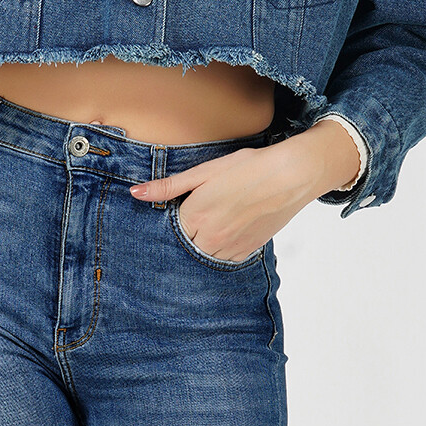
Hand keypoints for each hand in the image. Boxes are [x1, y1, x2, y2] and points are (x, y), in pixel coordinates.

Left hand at [128, 121, 361, 261]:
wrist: (290, 175)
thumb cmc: (247, 167)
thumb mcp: (204, 171)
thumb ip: (168, 186)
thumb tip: (135, 193)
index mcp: (194, 216)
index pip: (171, 226)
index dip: (178, 214)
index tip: (187, 204)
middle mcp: (209, 238)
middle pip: (186, 242)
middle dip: (189, 230)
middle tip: (207, 209)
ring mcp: (229, 248)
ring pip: (204, 253)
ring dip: (205, 241)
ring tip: (221, 216)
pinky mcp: (247, 252)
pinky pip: (225, 257)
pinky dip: (223, 246)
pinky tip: (233, 225)